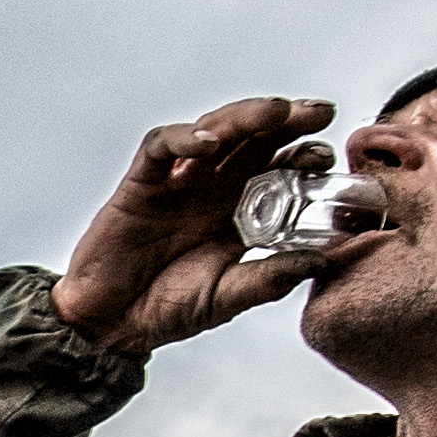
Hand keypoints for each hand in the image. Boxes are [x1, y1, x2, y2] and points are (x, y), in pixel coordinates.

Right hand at [50, 95, 340, 355]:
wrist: (111, 324)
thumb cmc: (167, 309)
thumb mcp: (227, 296)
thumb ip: (270, 279)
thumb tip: (320, 260)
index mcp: (241, 210)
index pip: (281, 167)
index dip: (306, 155)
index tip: (325, 159)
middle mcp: (214, 187)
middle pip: (256, 137)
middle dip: (289, 120)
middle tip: (317, 114)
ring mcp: (178, 182)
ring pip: (216, 129)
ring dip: (246, 116)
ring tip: (275, 113)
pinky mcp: (140, 183)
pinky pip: (161, 146)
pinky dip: (185, 138)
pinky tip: (207, 143)